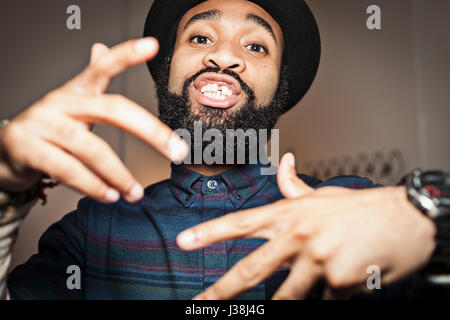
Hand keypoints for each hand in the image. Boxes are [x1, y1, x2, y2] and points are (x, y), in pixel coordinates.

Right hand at [0, 38, 187, 202]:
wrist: (6, 152)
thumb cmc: (50, 129)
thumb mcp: (71, 104)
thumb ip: (91, 83)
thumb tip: (100, 46)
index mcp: (76, 90)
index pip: (102, 67)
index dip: (126, 54)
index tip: (152, 45)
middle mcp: (60, 101)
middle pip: (113, 110)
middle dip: (150, 131)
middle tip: (177, 151)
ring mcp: (42, 124)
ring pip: (92, 149)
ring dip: (119, 174)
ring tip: (136, 193)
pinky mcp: (28, 149)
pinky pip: (69, 170)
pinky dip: (94, 186)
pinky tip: (111, 196)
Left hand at [177, 153, 435, 299]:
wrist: (408, 218)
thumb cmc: (363, 208)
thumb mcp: (323, 195)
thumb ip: (295, 185)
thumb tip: (282, 162)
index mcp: (291, 214)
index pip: (242, 222)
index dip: (210, 232)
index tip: (184, 241)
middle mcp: (299, 236)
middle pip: (251, 269)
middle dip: (222, 292)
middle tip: (199, 304)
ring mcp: (317, 261)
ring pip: (289, 296)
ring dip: (290, 302)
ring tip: (284, 300)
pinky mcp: (338, 283)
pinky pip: (326, 300)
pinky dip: (334, 294)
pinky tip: (351, 276)